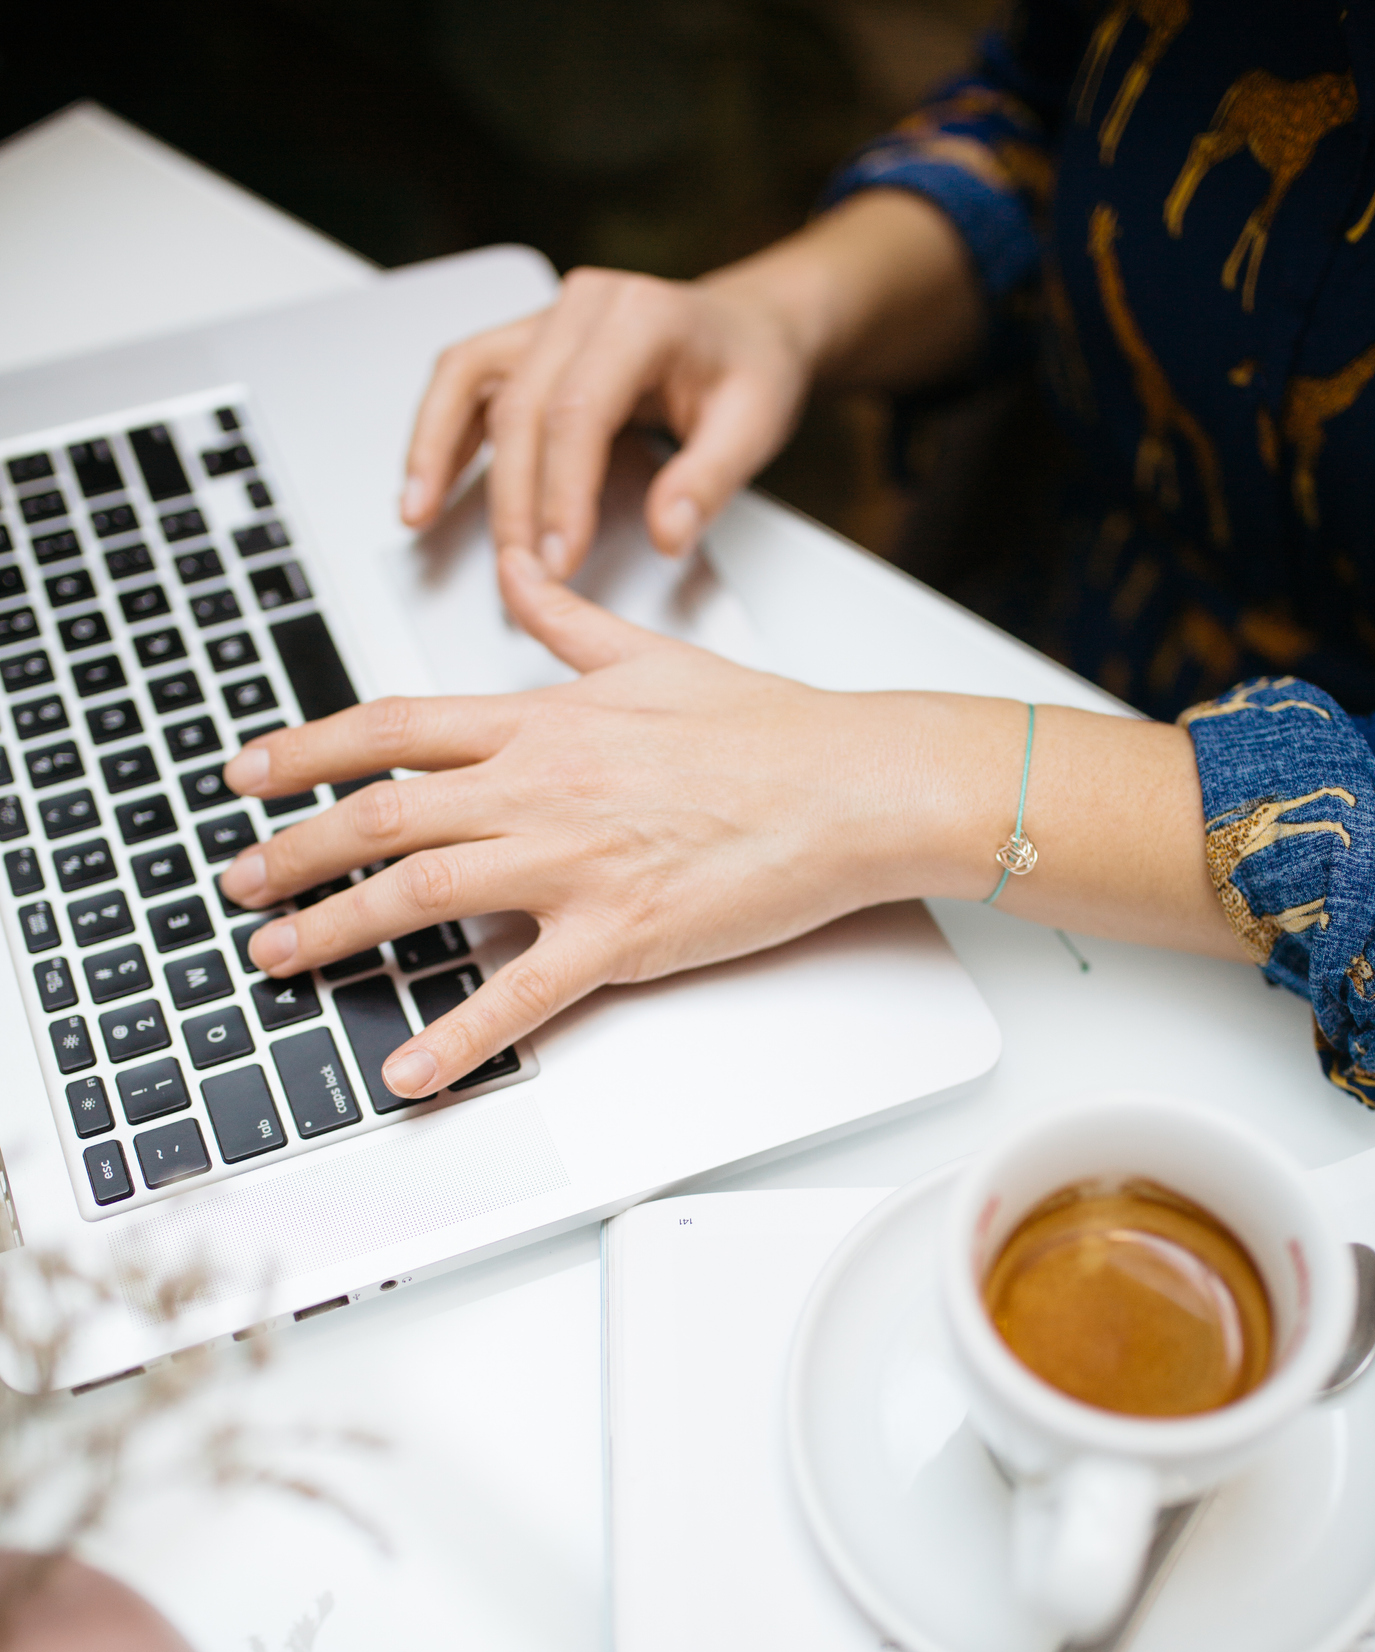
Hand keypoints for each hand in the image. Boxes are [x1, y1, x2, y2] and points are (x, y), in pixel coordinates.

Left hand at [218, 548, 972, 1097]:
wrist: (855, 782)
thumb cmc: (768, 727)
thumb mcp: (652, 655)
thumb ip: (567, 625)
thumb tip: (520, 575)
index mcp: (542, 720)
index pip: (393, 726)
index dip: (306, 749)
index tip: (248, 773)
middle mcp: (540, 786)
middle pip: (383, 813)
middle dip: (294, 850)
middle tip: (237, 883)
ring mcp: (575, 862)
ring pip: (422, 894)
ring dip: (336, 931)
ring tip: (280, 960)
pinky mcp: (620, 935)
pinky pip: (518, 994)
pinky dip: (454, 1037)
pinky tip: (404, 1072)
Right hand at [401, 267, 813, 579]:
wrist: (747, 327)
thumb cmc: (750, 367)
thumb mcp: (756, 423)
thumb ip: (710, 480)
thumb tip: (667, 533)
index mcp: (641, 315)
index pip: (579, 409)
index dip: (561, 492)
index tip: (558, 558)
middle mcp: (584, 305)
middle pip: (520, 404)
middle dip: (513, 498)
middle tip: (520, 571)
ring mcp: (547, 318)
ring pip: (469, 378)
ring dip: (436, 449)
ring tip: (418, 514)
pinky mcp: (526, 344)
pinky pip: (464, 380)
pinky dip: (436, 432)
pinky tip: (423, 486)